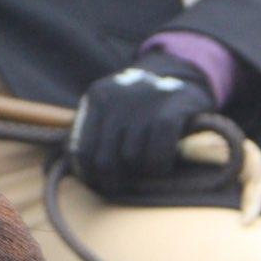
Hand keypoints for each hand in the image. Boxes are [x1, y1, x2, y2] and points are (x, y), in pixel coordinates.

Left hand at [69, 50, 214, 193]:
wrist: (181, 74)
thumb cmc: (140, 103)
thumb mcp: (111, 106)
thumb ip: (94, 130)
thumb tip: (78, 168)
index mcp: (98, 97)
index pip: (82, 150)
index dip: (89, 175)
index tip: (98, 185)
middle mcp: (118, 98)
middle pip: (105, 160)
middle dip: (114, 181)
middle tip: (123, 186)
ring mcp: (145, 103)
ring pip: (132, 159)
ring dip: (141, 171)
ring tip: (146, 166)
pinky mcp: (172, 110)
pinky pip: (158, 154)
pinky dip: (160, 167)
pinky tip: (163, 165)